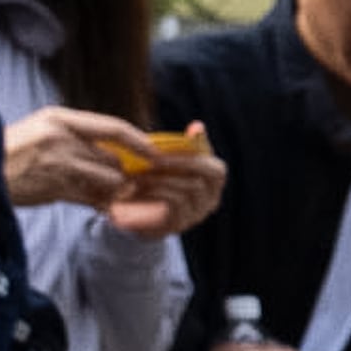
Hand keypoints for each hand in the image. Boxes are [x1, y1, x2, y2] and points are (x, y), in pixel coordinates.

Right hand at [3, 108, 149, 208]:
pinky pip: (91, 198)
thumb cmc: (12, 151)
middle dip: (122, 174)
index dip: (140, 142)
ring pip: (107, 179)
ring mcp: (58, 163)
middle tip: (126, 184)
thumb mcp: (43, 131)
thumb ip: (76, 138)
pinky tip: (98, 206)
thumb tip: (114, 153)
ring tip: (104, 194)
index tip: (157, 154)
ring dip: (110, 190)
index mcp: (60, 118)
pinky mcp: (54, 187)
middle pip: (114, 158)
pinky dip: (99, 204)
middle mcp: (62, 138)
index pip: (113, 127)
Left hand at [108, 142, 225, 238]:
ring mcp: (197, 214)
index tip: (171, 147)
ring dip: (163, 176)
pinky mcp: (179, 224)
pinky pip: (174, 203)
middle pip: (209, 177)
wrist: (132, 215)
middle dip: (182, 163)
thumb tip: (199, 125)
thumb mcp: (169, 162)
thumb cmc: (155, 181)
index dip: (197, 156)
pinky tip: (138, 185)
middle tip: (155, 156)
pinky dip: (156, 190)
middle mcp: (210, 201)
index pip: (218, 169)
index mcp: (212, 184)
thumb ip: (184, 147)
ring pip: (190, 188)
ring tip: (140, 170)